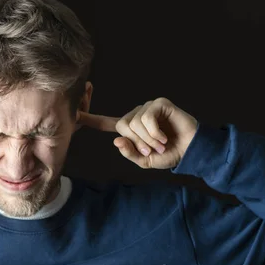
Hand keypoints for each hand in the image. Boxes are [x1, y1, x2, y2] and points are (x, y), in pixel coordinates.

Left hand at [77, 97, 197, 168]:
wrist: (191, 150)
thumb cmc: (170, 154)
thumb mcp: (146, 160)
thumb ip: (130, 153)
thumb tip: (116, 141)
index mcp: (130, 129)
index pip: (106, 123)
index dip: (90, 119)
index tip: (74, 114)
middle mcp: (136, 115)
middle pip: (122, 125)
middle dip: (137, 142)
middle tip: (151, 149)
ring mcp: (147, 108)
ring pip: (134, 123)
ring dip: (148, 139)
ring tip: (161, 143)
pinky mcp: (159, 104)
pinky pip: (146, 117)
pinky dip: (154, 131)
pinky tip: (165, 136)